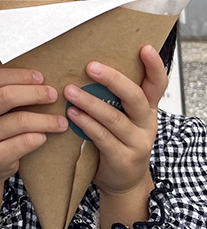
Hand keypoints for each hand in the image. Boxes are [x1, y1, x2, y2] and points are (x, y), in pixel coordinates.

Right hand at [0, 69, 67, 228]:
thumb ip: (2, 92)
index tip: (40, 77)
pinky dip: (39, 137)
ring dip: (45, 119)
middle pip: (6, 96)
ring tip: (61, 121)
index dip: (19, 75)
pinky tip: (45, 136)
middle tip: (53, 95)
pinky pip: (24, 142)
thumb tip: (40, 80)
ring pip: (19, 121)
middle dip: (35, 93)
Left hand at [65, 45, 166, 228]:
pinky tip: (72, 114)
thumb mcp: (121, 116)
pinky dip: (87, 124)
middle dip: (113, 80)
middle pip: (134, 97)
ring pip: (115, 118)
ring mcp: (137, 142)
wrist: (122, 180)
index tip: (144, 47)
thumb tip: (86, 64)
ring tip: (70, 91)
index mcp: (146, 108)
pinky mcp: (123, 158)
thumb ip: (111, 96)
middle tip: (90, 66)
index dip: (154, 66)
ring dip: (90, 103)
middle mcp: (146, 122)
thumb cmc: (116, 140)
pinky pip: (103, 138)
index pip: (157, 83)